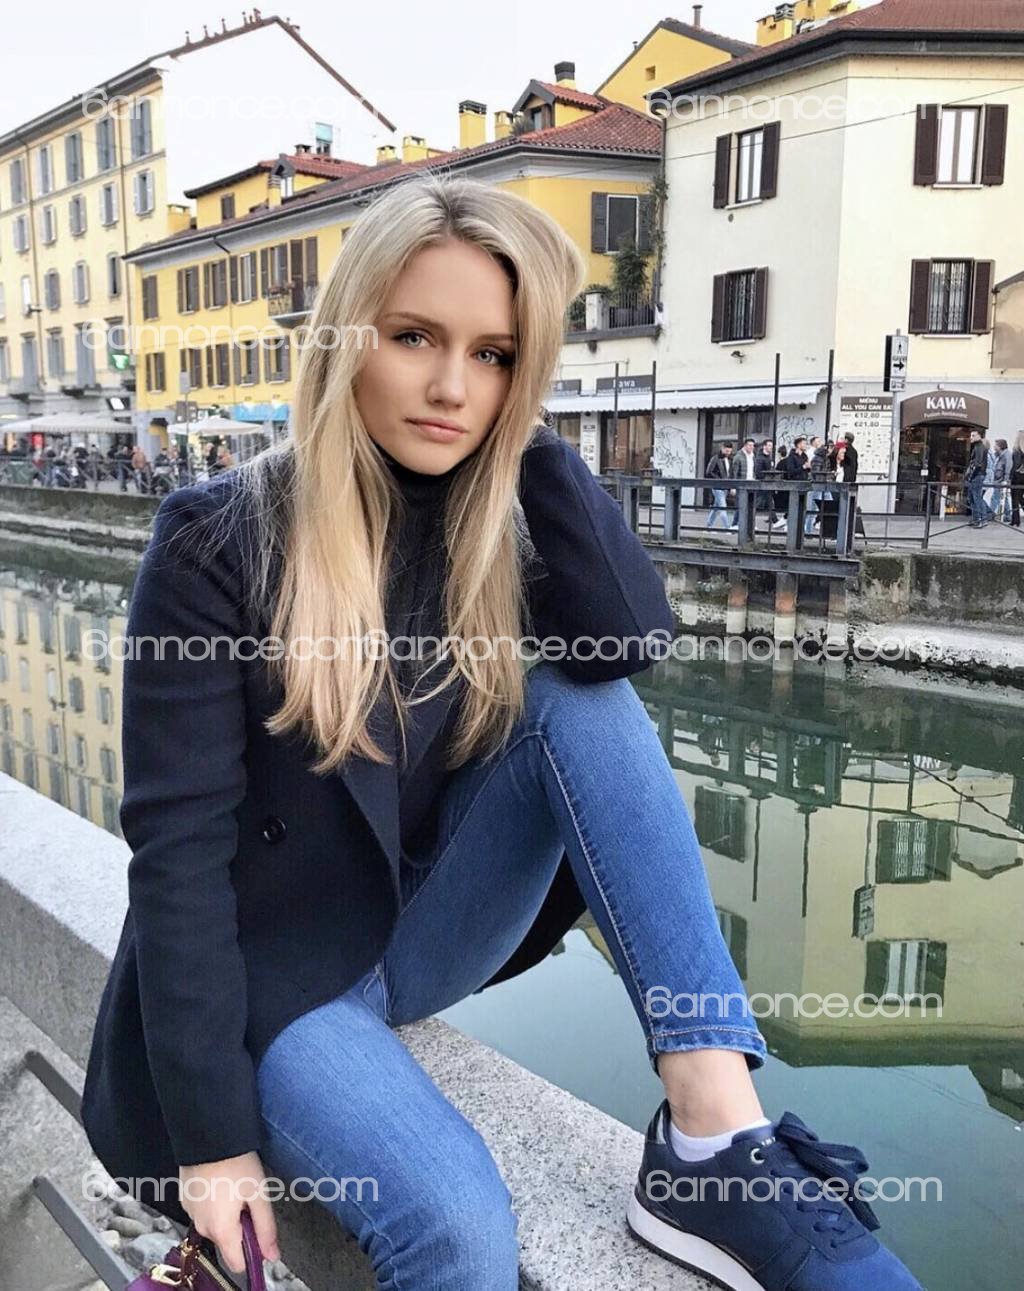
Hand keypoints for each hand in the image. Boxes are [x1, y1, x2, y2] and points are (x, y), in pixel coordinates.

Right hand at [179, 1151, 279, 1274]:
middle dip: (240, 1227)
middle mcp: (202, 1227)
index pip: (236, 1264)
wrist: (208, 1135)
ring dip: (226, 1215)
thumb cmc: (236, 1163)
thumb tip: (272, 1256)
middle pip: (227, 1242)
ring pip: (214, 1226)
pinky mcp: (185, 1199)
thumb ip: (266, 1229)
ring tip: (234, 1186)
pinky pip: (203, 1211)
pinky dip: (213, 1203)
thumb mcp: (259, 1194)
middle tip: (248, 1199)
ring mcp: (190, 1213)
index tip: (259, 1230)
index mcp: (221, 1230)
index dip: (252, 1253)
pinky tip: (220, 1182)